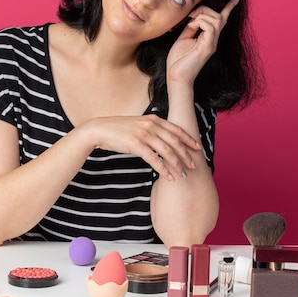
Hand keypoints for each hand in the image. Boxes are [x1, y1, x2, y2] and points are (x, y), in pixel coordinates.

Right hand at [84, 115, 201, 180]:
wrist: (100, 129)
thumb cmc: (119, 129)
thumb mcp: (139, 124)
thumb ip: (152, 128)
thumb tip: (165, 139)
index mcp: (154, 119)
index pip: (176, 129)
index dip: (189, 139)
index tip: (198, 148)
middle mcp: (151, 125)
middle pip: (175, 141)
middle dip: (186, 154)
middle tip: (193, 165)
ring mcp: (144, 134)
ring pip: (167, 151)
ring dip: (177, 164)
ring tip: (183, 174)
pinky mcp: (136, 144)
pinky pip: (154, 159)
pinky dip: (164, 169)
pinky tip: (169, 177)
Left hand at [167, 0, 239, 83]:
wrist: (176, 77)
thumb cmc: (178, 61)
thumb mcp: (183, 39)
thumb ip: (190, 28)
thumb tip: (193, 17)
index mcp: (208, 38)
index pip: (221, 21)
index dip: (228, 9)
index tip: (235, 0)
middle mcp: (213, 40)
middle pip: (219, 17)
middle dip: (205, 9)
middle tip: (190, 15)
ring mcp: (212, 44)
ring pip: (216, 20)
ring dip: (202, 15)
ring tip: (190, 22)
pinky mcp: (208, 48)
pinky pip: (210, 27)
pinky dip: (200, 22)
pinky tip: (191, 27)